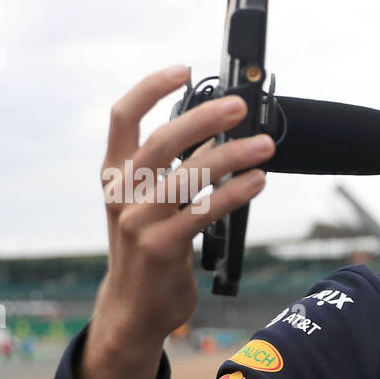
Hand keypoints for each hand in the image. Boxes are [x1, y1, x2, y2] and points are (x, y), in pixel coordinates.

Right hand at [79, 66, 274, 378]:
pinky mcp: (161, 248)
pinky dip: (233, 193)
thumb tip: (219, 131)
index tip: (184, 70)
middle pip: (162, 141)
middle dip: (204, 118)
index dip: (151, 89)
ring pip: (187, 176)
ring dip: (231, 155)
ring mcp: (138, 221)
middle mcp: (121, 193)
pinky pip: (203, 212)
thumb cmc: (151, 249)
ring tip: (264, 146)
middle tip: (240, 106)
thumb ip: (174, 169)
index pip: (123, 117)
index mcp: (115, 173)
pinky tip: (257, 181)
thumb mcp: (150, 202)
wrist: (135, 308)